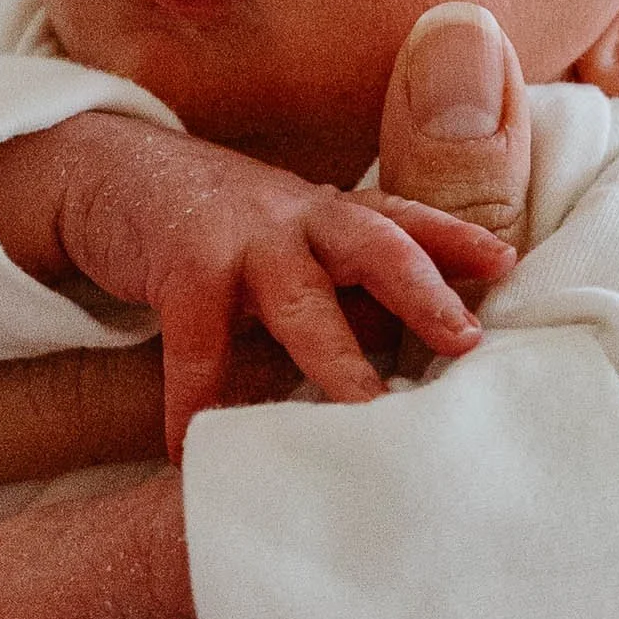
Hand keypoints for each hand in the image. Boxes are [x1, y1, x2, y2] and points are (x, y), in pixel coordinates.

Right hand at [45, 112, 516, 458]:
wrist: (111, 171)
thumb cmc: (217, 228)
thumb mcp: (291, 247)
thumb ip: (342, 293)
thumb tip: (410, 372)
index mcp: (332, 216)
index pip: (405, 220)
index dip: (456, 238)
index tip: (507, 264)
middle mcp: (299, 218)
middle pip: (376, 245)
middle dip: (424, 290)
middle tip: (467, 340)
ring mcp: (242, 236)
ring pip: (301, 298)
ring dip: (335, 358)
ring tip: (367, 415)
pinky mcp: (182, 263)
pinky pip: (197, 340)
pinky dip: (194, 397)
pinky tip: (190, 447)